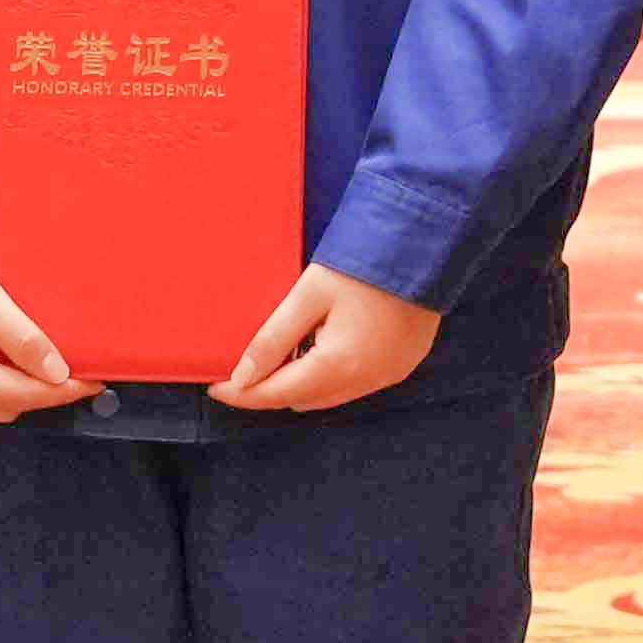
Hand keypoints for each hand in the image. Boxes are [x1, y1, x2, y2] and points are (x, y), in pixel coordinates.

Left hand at [214, 263, 444, 411]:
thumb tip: (241, 377)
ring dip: (304, 381)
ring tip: (288, 349)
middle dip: (272, 387)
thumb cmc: (363, 263)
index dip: (242, 393)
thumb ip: (273, 338)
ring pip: (329, 396)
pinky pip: (356, 384)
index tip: (215, 386)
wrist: (427, 243)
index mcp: (338, 366)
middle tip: (250, 363)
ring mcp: (388, 376)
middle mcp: (366, 382)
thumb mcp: (309, 294)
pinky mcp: (403, 365)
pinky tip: (326, 344)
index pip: (276, 395)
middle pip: (302, 400)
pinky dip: (334, 374)